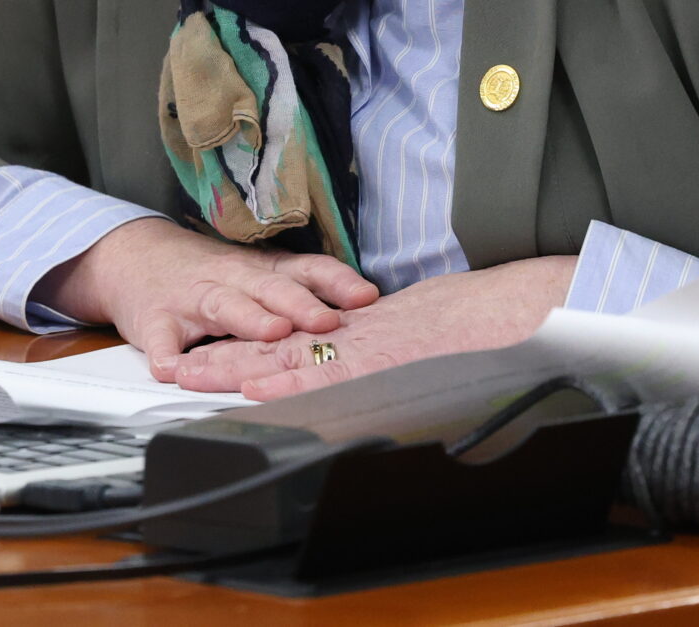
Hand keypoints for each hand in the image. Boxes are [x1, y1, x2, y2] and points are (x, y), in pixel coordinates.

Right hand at [34, 217, 376, 380]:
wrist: (135, 257)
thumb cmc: (209, 273)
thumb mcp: (258, 272)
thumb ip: (302, 288)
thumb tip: (364, 311)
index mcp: (260, 270)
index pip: (305, 270)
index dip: (336, 283)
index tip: (366, 296)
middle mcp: (231, 279)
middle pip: (271, 288)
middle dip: (301, 304)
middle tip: (327, 321)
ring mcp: (192, 298)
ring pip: (224, 305)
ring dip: (249, 318)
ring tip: (272, 332)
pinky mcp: (156, 321)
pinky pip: (161, 340)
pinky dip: (166, 355)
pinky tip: (174, 368)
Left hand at [173, 255, 577, 398]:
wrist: (519, 308)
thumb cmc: (485, 322)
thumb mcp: (428, 330)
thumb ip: (398, 343)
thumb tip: (389, 355)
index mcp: (365, 334)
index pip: (298, 344)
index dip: (252, 352)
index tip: (213, 359)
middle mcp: (357, 340)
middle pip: (280, 349)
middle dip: (228, 360)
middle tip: (180, 369)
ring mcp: (367, 349)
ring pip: (291, 359)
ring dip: (240, 371)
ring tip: (193, 378)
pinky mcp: (382, 358)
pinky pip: (330, 373)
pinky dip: (292, 383)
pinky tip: (257, 390)